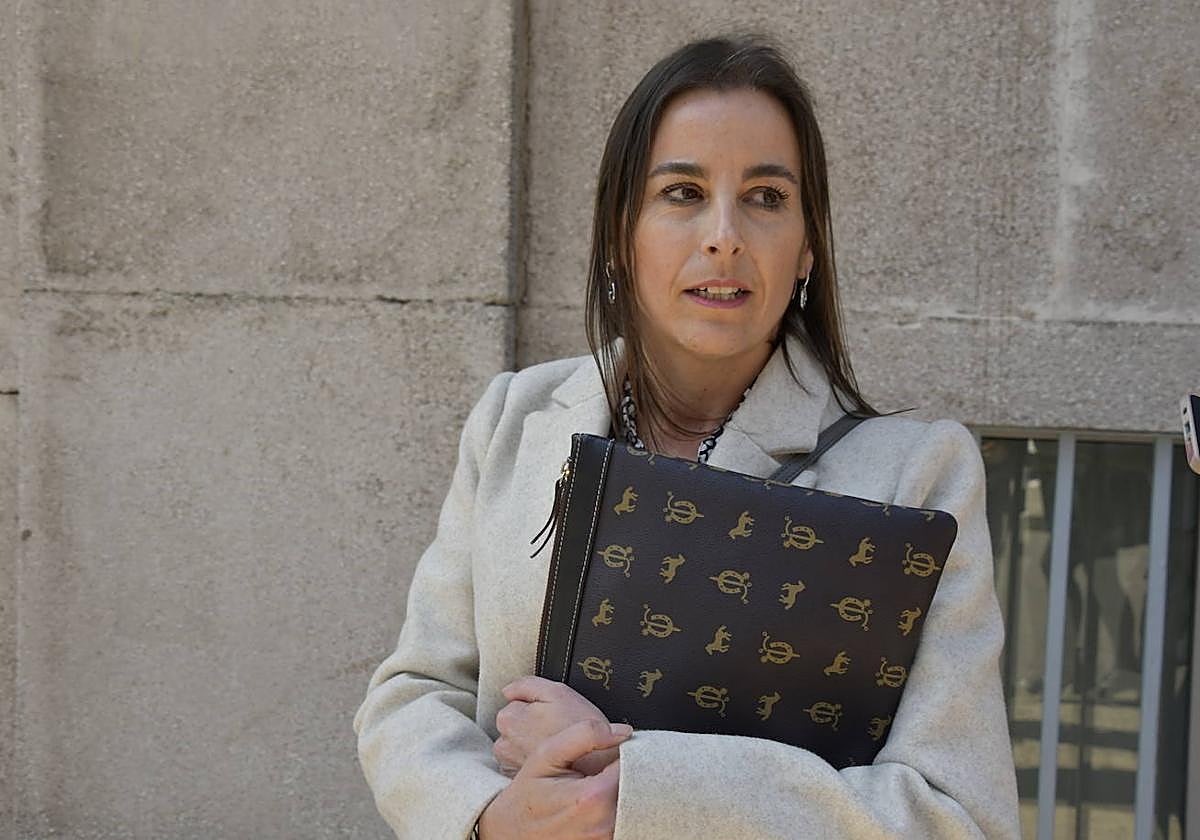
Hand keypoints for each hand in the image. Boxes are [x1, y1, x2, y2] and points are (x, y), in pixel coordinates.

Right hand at [479, 719, 631, 839]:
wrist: (509, 831)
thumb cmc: (526, 792)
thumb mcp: (546, 755)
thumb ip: (584, 735)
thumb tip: (622, 732)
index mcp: (593, 796)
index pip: (632, 765)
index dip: (626, 752)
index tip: (613, 748)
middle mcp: (604, 823)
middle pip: (635, 786)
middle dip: (624, 771)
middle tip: (602, 766)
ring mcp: (604, 838)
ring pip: (631, 804)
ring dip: (620, 790)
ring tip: (595, 782)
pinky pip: (622, 820)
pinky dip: (615, 807)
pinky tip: (596, 801)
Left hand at [495, 676, 618, 776]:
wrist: (598, 768)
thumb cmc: (580, 731)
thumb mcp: (557, 692)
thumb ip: (527, 685)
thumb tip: (508, 690)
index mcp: (508, 720)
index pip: (516, 704)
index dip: (539, 706)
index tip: (554, 713)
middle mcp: (503, 745)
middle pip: (517, 726)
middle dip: (533, 725)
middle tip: (558, 728)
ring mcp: (511, 766)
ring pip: (521, 745)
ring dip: (534, 743)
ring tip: (558, 745)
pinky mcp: (522, 781)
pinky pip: (526, 764)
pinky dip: (537, 761)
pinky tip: (555, 761)